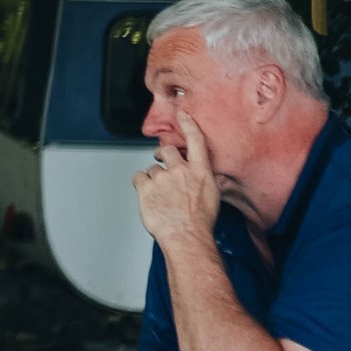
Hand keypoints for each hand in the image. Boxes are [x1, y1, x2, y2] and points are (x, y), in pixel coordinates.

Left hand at [135, 107, 221, 252]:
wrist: (186, 237)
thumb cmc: (200, 222)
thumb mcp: (212, 195)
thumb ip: (203, 178)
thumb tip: (198, 172)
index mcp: (200, 171)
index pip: (196, 140)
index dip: (188, 124)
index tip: (181, 113)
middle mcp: (181, 170)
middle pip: (166, 150)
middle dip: (161, 154)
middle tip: (160, 162)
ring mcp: (163, 178)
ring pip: (152, 169)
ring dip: (153, 179)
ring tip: (160, 197)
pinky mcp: (146, 187)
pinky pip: (138, 177)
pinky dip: (140, 184)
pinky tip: (147, 196)